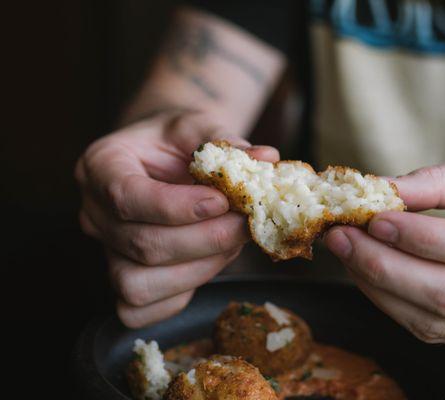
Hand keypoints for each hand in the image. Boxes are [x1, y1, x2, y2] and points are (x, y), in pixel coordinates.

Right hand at [76, 112, 278, 326]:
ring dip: (197, 269)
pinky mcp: (123, 277)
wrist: (164, 155)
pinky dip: (180, 295)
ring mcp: (105, 249)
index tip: (222, 202)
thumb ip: (225, 142)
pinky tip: (208, 263)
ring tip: (231, 243)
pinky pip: (139, 309)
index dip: (177, 207)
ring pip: (137, 284)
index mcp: (102, 165)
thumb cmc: (177, 138)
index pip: (127, 197)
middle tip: (246, 225)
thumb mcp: (198, 125)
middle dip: (205, 240)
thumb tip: (266, 159)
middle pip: (142, 245)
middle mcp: (95, 212)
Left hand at [325, 152, 444, 343]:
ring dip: (378, 286)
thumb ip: (442, 182)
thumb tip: (383, 188)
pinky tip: (365, 273)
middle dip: (385, 265)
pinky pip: (429, 330)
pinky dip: (388, 302)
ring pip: (435, 320)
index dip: (426, 239)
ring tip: (346, 252)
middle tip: (342, 237)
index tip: (377, 220)